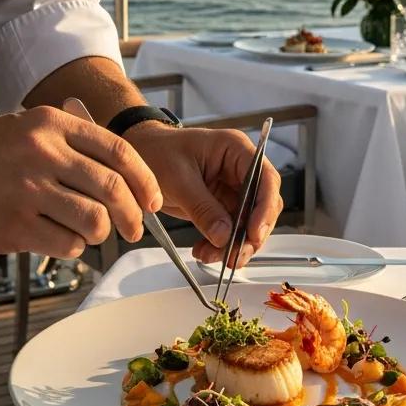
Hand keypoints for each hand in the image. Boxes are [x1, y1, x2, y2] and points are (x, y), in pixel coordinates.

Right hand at [0, 106, 161, 257]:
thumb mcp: (23, 127)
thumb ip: (69, 142)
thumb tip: (122, 170)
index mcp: (51, 123)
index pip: (120, 152)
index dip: (145, 180)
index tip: (153, 200)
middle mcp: (43, 152)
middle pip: (114, 189)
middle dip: (134, 216)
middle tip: (135, 229)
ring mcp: (27, 190)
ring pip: (95, 221)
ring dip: (100, 234)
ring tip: (89, 233)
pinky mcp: (13, 225)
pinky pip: (66, 244)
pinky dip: (72, 247)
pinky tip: (58, 239)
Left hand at [127, 124, 282, 266]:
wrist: (140, 154)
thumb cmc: (157, 152)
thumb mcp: (178, 180)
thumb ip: (203, 208)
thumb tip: (224, 236)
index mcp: (235, 149)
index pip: (265, 178)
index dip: (265, 207)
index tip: (254, 233)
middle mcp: (240, 168)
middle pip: (262, 205)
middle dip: (250, 234)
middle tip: (234, 256)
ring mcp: (232, 187)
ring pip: (248, 222)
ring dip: (234, 244)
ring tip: (210, 256)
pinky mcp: (221, 204)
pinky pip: (231, 229)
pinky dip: (221, 244)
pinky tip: (204, 251)